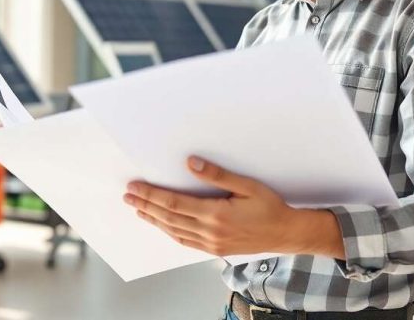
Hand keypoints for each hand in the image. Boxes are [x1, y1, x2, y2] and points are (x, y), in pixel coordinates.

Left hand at [123, 156, 303, 256]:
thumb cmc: (270, 208)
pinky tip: (162, 225)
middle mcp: (210, 232)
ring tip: (138, 209)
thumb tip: (192, 164)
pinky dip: (169, 232)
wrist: (286, 233)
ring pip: (173, 231)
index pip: (173, 203)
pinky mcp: (215, 249)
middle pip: (168, 217)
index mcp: (215, 214)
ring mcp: (211, 243)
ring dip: (153, 219)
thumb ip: (218, 175)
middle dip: (145, 205)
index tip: (135, 187)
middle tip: (127, 196)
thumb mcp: (247, 186)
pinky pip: (185, 241)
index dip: (151, 194)